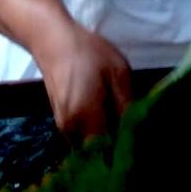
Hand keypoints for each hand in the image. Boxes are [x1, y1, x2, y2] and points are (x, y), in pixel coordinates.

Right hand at [31, 23, 131, 142]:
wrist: (51, 40)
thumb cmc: (87, 52)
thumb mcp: (117, 71)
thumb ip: (127, 104)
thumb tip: (135, 130)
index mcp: (86, 117)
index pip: (109, 152)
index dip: (125, 151)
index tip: (139, 143)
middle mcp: (71, 129)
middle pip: (99, 152)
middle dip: (116, 147)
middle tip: (133, 132)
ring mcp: (63, 126)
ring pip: (89, 145)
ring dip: (105, 139)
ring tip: (119, 121)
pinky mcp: (61, 120)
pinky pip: (82, 136)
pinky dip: (94, 132)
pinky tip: (105, 113)